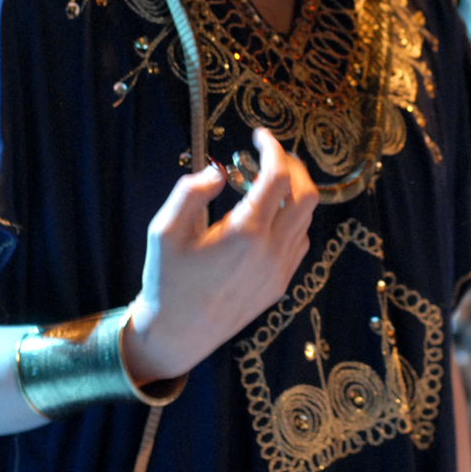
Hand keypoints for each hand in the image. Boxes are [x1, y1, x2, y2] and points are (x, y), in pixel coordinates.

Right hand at [122, 128, 317, 381]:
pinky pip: (300, 241)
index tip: (259, 136)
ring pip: (306, 219)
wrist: (177, 335)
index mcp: (245, 233)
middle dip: (292, 167)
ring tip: (263, 182)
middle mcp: (271, 251)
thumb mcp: (164, 230)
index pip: (277, 177)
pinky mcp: (281, 284)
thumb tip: (219, 171)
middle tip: (269, 155)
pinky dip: (292, 220)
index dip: (272, 149)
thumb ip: (189, 192)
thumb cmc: (167, 280)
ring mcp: (281, 270)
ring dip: (293, 193)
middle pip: (306, 195)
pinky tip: (267, 216)